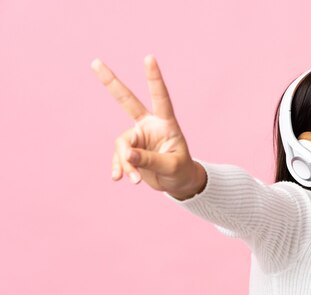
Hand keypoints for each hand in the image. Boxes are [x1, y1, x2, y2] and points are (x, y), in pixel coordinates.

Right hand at [91, 55, 205, 199]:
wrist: (178, 184)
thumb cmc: (180, 171)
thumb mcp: (170, 167)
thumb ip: (149, 160)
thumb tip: (127, 155)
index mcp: (166, 123)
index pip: (160, 97)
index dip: (154, 78)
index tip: (149, 58)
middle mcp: (149, 125)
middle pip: (127, 101)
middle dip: (111, 82)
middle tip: (95, 62)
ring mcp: (138, 137)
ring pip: (122, 145)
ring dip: (125, 163)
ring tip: (133, 180)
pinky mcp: (130, 151)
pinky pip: (119, 157)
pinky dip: (120, 168)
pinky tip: (119, 178)